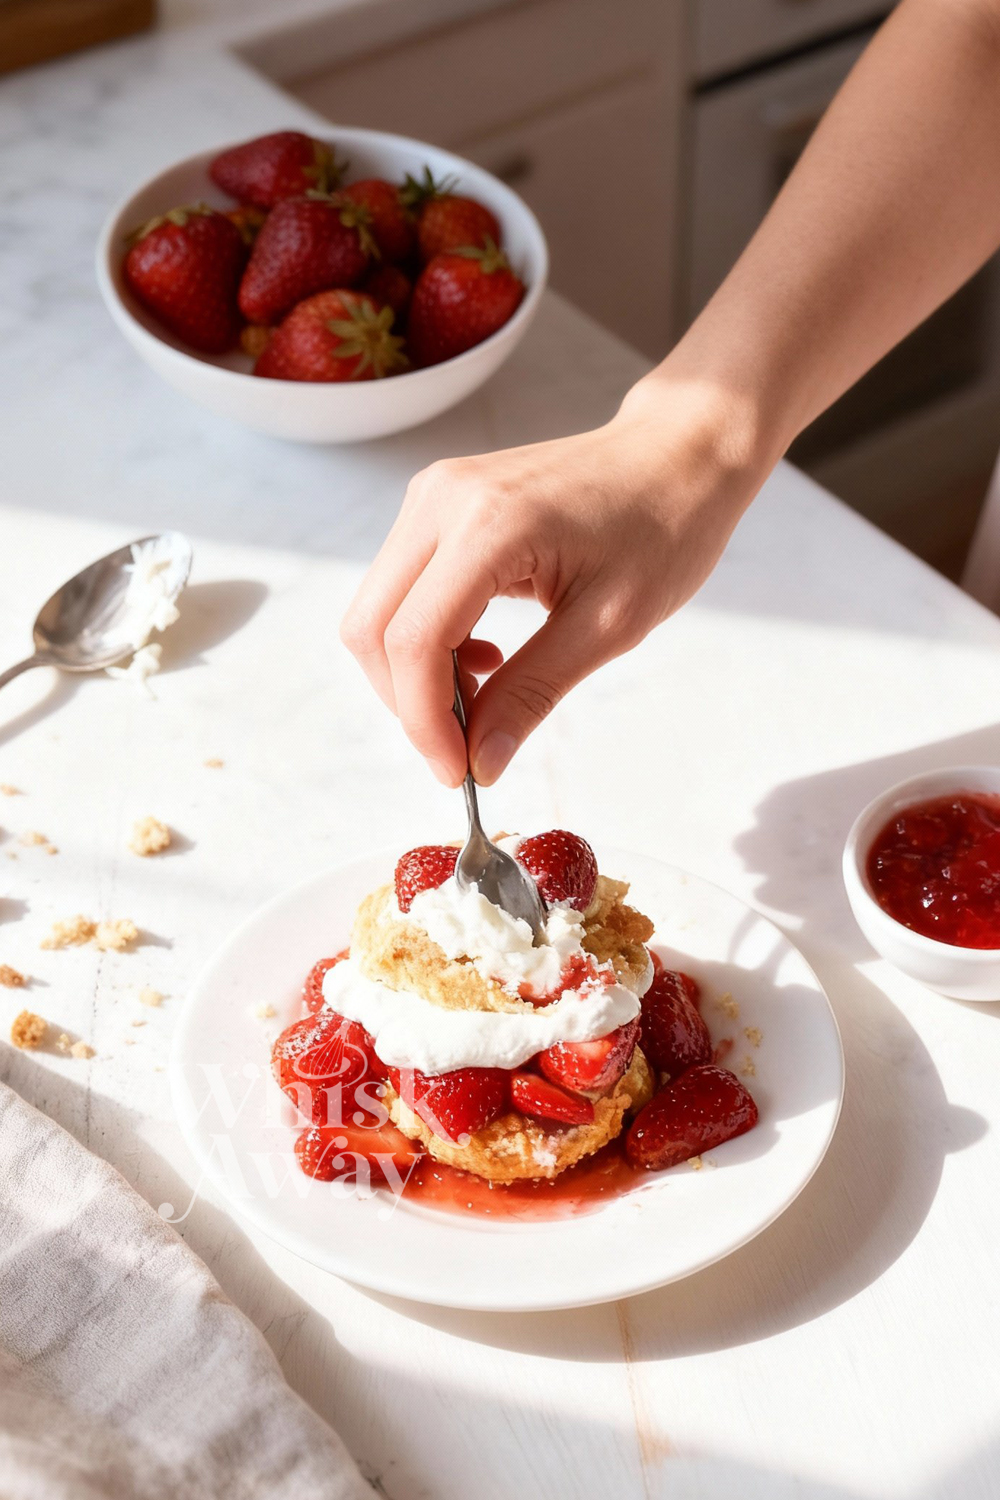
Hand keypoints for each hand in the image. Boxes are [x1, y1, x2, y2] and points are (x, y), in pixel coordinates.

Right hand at [341, 377, 764, 786]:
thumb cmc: (663, 526)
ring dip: (417, 674)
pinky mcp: (439, 503)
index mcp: (488, 524)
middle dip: (409, 703)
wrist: (678, 453)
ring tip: (486, 698)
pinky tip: (485, 659)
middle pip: (373, 628)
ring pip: (379, 611)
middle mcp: (442, 500)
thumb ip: (533, 693)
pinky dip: (428, 641)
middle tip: (466, 748)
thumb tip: (482, 763)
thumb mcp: (608, 625)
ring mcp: (434, 495)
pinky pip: (404, 588)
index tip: (458, 773)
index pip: (415, 640)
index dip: (424, 720)